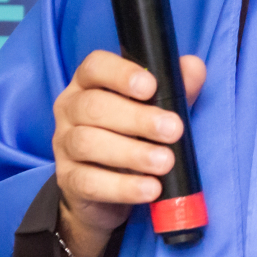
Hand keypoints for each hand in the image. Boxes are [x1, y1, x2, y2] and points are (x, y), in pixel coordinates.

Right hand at [53, 51, 206, 256]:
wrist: (107, 190)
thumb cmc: (132, 137)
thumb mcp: (156, 109)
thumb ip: (175, 87)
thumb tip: (193, 67)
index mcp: (89, 83)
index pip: (95, 66)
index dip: (121, 73)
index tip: (151, 86)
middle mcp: (70, 109)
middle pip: (94, 106)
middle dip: (137, 118)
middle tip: (173, 130)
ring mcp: (64, 145)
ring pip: (88, 143)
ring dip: (132, 153)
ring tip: (165, 162)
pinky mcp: (68, 180)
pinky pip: (89, 182)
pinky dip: (123, 187)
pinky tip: (150, 188)